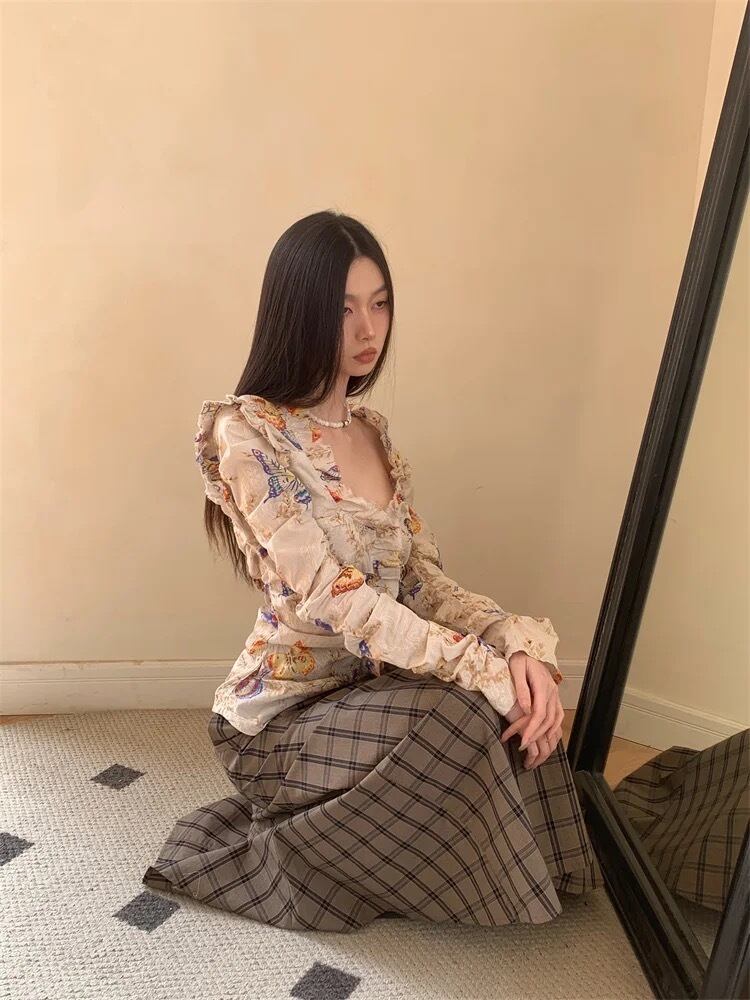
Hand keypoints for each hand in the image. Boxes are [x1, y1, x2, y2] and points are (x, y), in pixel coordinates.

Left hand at [501, 651, 563, 767]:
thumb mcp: (516, 668)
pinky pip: (558, 716)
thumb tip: (525, 708)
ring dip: (545, 735)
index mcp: (543, 685)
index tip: (524, 741)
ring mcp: (555, 695)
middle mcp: (552, 692)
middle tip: (523, 748)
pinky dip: (554, 728)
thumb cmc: (518, 659)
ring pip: (555, 720)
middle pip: (547, 720)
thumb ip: (521, 687)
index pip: (540, 712)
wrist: (526, 652)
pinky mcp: (554, 697)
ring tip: (533, 746)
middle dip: (536, 736)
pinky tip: (547, 737)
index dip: (532, 729)